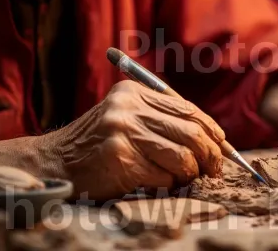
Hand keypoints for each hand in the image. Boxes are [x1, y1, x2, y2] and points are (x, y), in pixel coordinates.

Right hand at [43, 81, 225, 199]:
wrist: (55, 162)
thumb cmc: (98, 144)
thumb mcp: (126, 118)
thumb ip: (162, 120)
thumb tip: (213, 138)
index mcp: (134, 92)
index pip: (187, 109)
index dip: (211, 129)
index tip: (222, 146)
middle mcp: (129, 108)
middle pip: (190, 131)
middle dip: (211, 154)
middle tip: (215, 169)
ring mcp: (123, 132)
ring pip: (182, 156)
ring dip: (191, 173)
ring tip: (187, 178)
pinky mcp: (120, 159)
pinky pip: (163, 176)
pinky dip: (169, 184)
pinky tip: (161, 184)